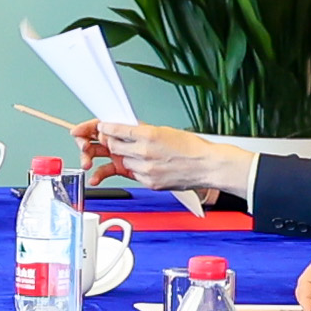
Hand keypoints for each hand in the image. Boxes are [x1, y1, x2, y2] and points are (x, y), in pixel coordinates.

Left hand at [89, 124, 244, 198]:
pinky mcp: (149, 183)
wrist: (207, 166)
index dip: (107, 128)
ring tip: (144, 155)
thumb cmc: (192, 148)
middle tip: (117, 141)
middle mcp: (145, 153)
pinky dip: (138, 170)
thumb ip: (144, 130)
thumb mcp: (166, 131)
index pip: (117, 130)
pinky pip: (135, 175)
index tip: (103, 128)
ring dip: (128, 158)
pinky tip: (151, 165)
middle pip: (114, 147)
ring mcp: (146, 170)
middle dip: (114, 144)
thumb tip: (128, 128)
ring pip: (124, 162)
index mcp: (149, 135)